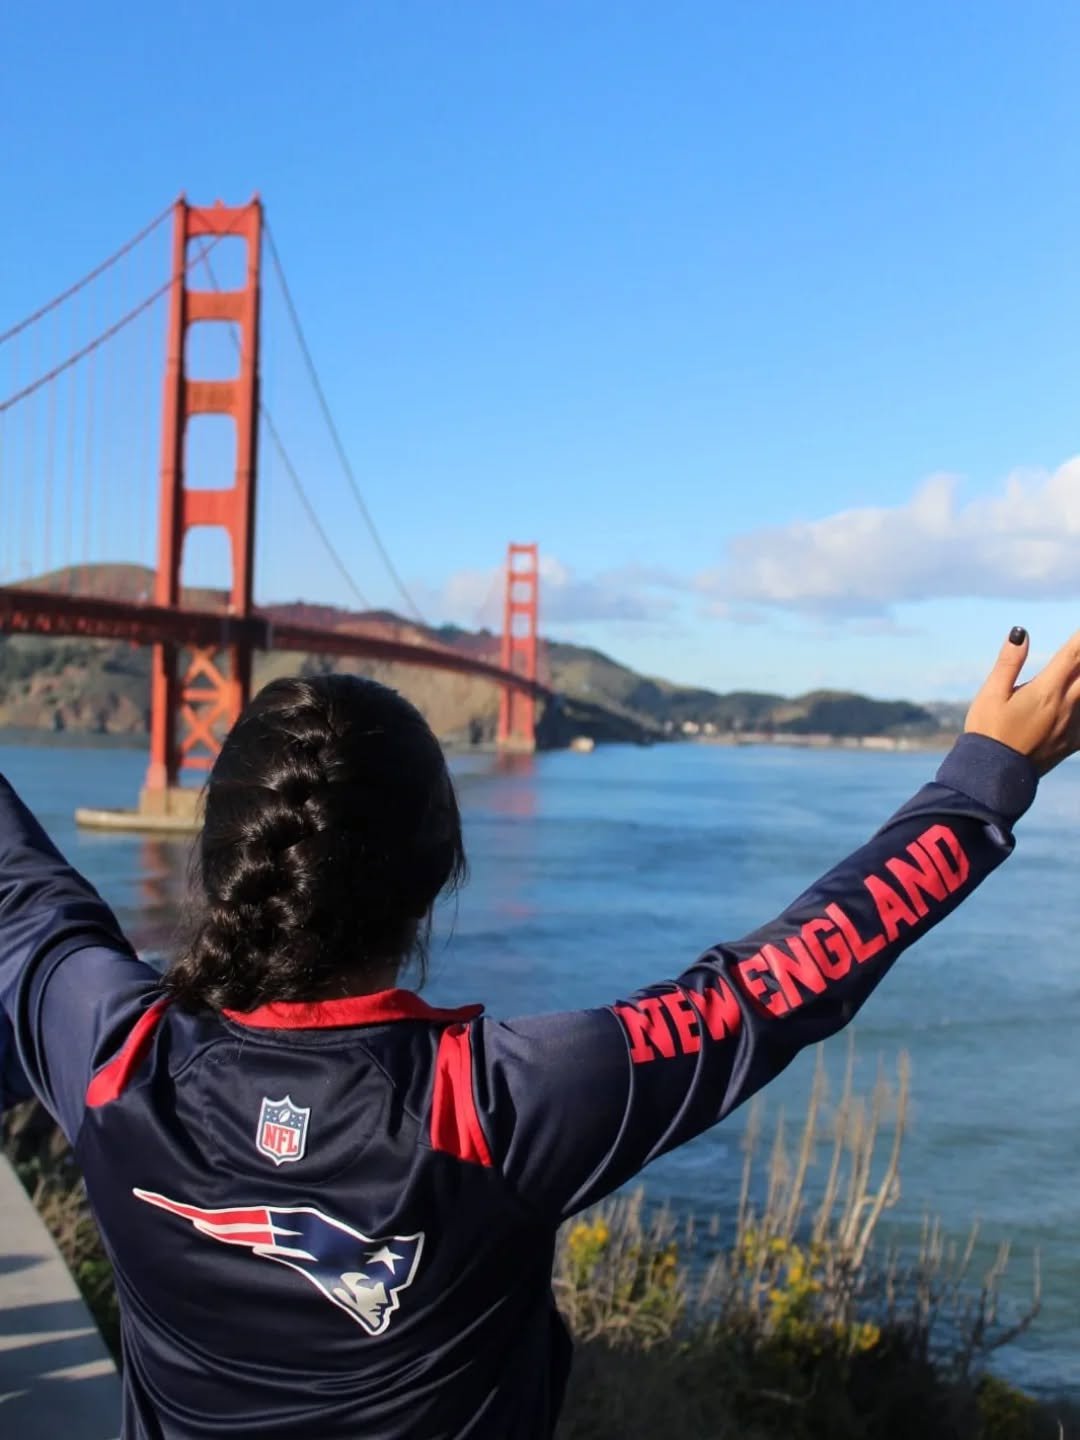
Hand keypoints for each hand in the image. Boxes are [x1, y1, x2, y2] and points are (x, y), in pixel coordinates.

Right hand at [965, 626, 1079, 775]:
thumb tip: (1020, 633)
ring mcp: (1071, 726)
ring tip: (1078, 680)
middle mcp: (1065, 706)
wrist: (993, 777)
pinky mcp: (1071, 743)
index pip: (1073, 654)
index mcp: (1045, 691)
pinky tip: (1077, 707)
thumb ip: (1009, 662)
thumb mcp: (991, 694)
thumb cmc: (988, 732)